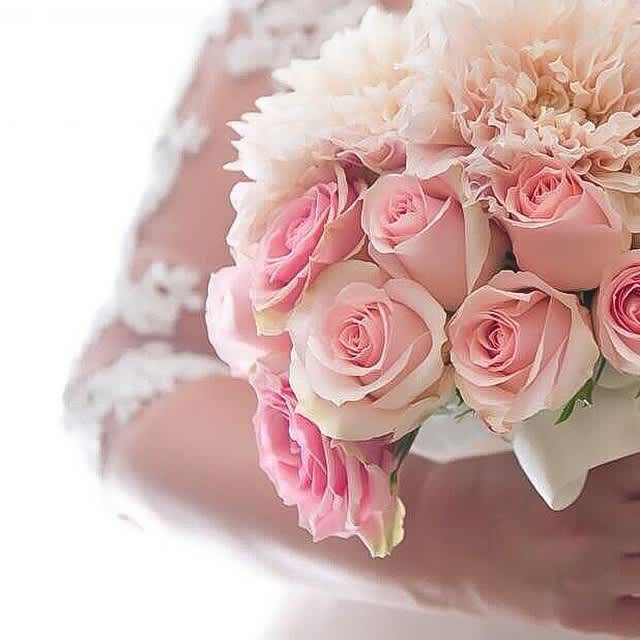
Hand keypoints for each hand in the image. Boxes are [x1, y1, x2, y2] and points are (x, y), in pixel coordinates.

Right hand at [418, 451, 639, 635]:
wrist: (432, 540)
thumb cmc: (471, 491)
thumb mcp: (531, 464)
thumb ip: (584, 468)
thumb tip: (617, 464)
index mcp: (586, 487)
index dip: (637, 465)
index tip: (627, 465)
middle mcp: (600, 534)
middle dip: (639, 504)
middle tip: (622, 499)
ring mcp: (595, 580)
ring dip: (638, 542)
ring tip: (616, 530)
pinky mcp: (583, 617)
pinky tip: (625, 575)